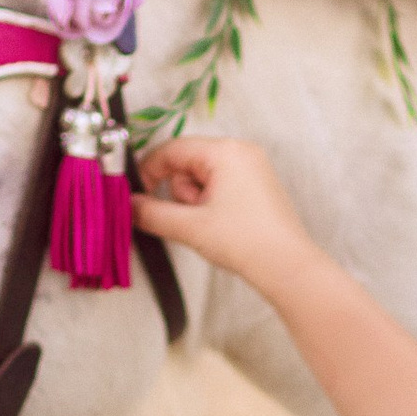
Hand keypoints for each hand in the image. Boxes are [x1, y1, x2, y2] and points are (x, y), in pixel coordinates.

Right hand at [133, 135, 318, 294]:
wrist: (287, 267)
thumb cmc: (247, 241)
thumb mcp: (190, 227)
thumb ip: (152, 213)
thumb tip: (129, 206)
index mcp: (226, 151)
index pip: (173, 148)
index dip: (149, 170)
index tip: (139, 194)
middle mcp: (241, 152)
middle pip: (187, 161)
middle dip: (179, 191)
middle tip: (189, 217)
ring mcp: (252, 168)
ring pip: (202, 176)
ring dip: (195, 200)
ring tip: (208, 224)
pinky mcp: (256, 186)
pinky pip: (220, 185)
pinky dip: (210, 203)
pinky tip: (219, 225)